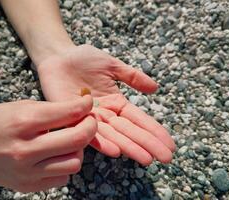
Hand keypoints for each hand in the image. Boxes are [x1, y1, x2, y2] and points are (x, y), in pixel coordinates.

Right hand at [0, 96, 95, 191]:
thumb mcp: (19, 107)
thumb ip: (50, 110)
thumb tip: (80, 112)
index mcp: (23, 123)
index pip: (68, 114)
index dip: (85, 105)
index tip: (88, 102)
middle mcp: (25, 150)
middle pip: (77, 140)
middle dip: (90, 126)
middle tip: (87, 121)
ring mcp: (26, 172)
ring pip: (74, 163)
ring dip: (77, 149)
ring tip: (67, 141)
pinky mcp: (27, 186)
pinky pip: (62, 178)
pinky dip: (63, 165)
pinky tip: (54, 156)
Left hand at [37, 44, 175, 165]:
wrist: (57, 56)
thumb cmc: (83, 59)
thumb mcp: (112, 65)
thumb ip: (133, 77)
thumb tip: (156, 88)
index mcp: (116, 103)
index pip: (139, 120)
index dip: (154, 131)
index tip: (170, 144)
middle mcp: (105, 114)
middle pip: (130, 132)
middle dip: (148, 144)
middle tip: (166, 158)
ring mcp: (89, 118)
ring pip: (113, 136)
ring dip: (130, 147)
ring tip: (147, 158)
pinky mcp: (73, 118)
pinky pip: (88, 132)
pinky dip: (102, 142)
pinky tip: (116, 150)